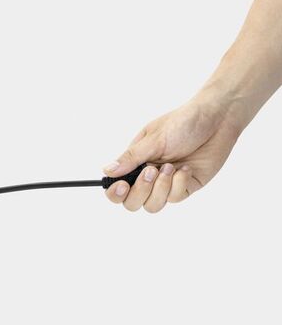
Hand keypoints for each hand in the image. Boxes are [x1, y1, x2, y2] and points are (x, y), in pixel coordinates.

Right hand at [103, 86, 245, 211]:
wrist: (217, 119)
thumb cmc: (183, 122)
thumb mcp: (153, 139)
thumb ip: (131, 158)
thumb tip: (107, 171)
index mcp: (135, 162)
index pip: (117, 187)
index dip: (115, 193)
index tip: (122, 185)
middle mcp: (148, 176)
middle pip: (132, 203)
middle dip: (140, 191)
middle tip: (151, 171)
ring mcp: (167, 183)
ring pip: (153, 205)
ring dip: (160, 188)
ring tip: (171, 167)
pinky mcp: (186, 187)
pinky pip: (175, 198)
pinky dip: (179, 183)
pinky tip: (186, 167)